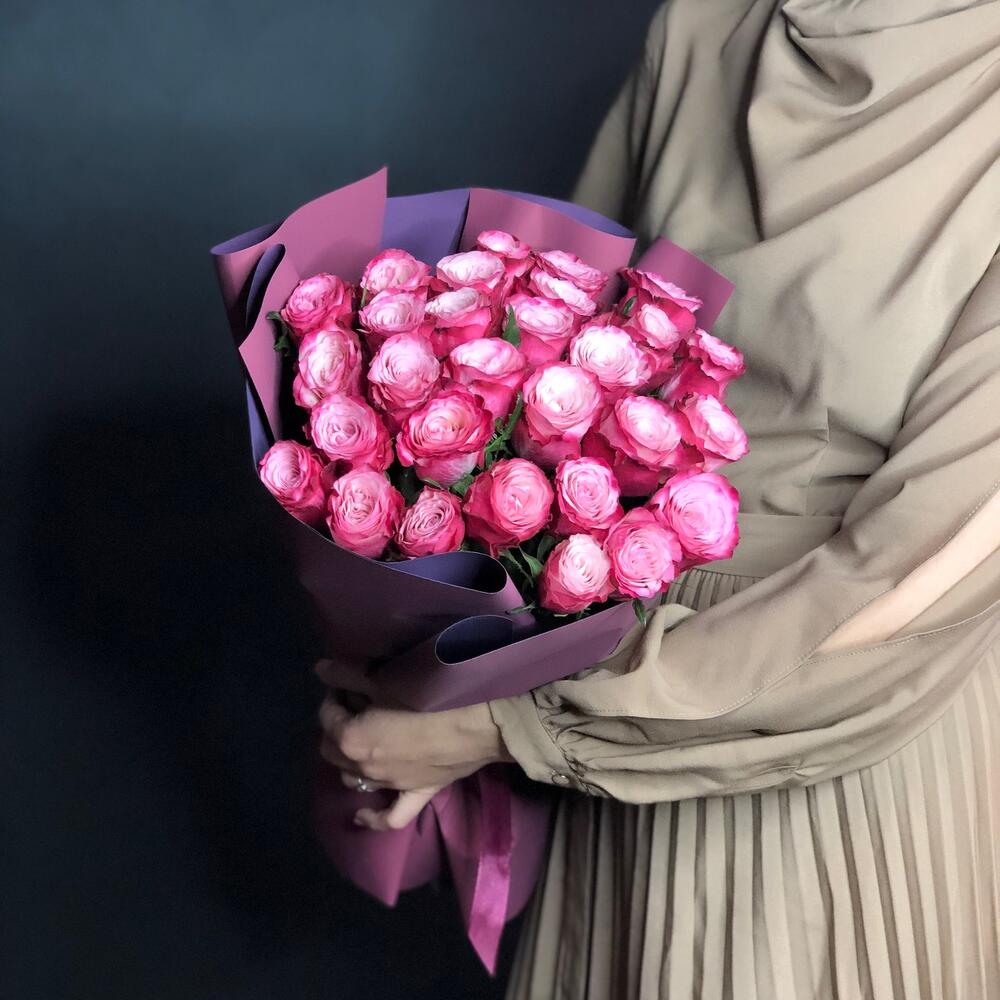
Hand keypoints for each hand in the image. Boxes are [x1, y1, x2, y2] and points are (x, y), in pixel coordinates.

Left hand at [314, 659, 511, 830]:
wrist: (477, 723)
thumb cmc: (429, 697)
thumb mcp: (385, 679)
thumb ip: (348, 674)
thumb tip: (320, 670)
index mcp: (352, 739)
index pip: (327, 715)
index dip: (333, 695)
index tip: (347, 681)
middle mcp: (364, 768)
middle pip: (332, 748)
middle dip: (336, 726)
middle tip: (354, 705)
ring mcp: (390, 784)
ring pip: (352, 778)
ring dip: (349, 759)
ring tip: (363, 738)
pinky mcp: (417, 794)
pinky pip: (389, 816)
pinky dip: (372, 817)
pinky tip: (361, 814)